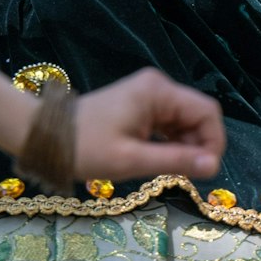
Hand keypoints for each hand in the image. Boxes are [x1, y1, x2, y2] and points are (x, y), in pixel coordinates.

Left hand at [74, 68, 223, 179]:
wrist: (47, 136)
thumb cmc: (87, 147)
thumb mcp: (132, 158)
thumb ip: (176, 160)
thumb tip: (213, 165)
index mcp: (157, 91)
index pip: (207, 112)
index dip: (214, 141)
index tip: (204, 171)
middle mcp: (157, 86)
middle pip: (198, 115)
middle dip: (199, 145)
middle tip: (184, 174)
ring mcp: (148, 94)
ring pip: (186, 121)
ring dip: (185, 145)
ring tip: (168, 168)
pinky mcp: (140, 105)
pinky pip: (169, 122)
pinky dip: (171, 141)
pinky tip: (160, 158)